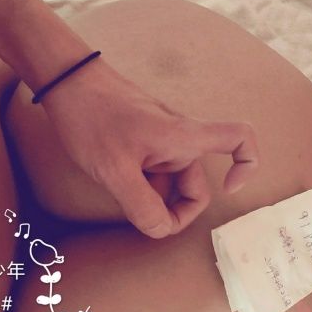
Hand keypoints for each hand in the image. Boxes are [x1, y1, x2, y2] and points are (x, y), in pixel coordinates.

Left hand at [39, 60, 258, 237]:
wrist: (64, 81)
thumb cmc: (91, 117)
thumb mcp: (114, 170)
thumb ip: (141, 206)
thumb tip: (161, 230)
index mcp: (185, 139)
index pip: (240, 138)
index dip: (247, 166)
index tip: (228, 189)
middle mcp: (181, 139)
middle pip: (196, 185)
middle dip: (174, 210)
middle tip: (143, 219)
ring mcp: (162, 141)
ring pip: (171, 183)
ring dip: (152, 198)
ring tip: (118, 190)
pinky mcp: (145, 142)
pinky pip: (154, 172)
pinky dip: (141, 185)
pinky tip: (114, 180)